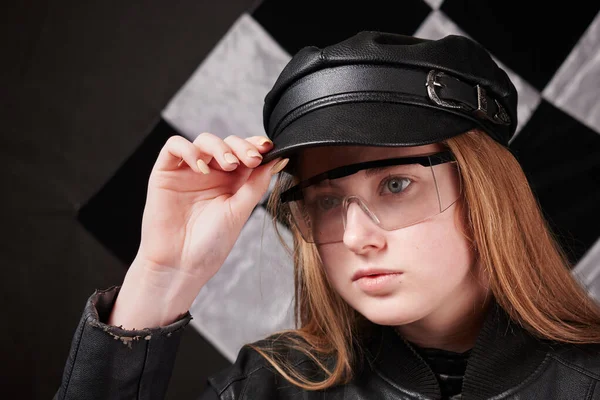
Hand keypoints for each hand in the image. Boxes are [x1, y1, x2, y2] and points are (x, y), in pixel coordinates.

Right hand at [109, 133, 287, 327]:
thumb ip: (256, 183)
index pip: (244, 152)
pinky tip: (201, 166)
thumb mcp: (240, 211)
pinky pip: (174, 146)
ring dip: (219, 147)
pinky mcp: (165, 172)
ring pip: (204, 140)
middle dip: (241, 146)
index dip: (255, 145)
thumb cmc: (211, 244)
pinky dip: (189, 149)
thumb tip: (278, 159)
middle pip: (227, 142)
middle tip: (251, 159)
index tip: (266, 149)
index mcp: (232, 182)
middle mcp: (211, 173)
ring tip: (228, 164)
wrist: (180, 264)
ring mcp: (188, 171)